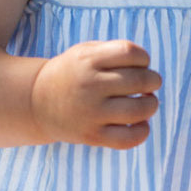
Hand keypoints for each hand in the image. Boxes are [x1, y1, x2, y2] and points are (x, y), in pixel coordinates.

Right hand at [31, 39, 160, 148]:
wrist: (36, 102)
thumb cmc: (72, 74)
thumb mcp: (85, 52)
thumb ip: (116, 53)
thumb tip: (150, 71)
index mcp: (88, 60)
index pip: (131, 53)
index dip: (144, 59)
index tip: (141, 65)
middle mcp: (89, 85)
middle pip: (140, 81)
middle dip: (153, 81)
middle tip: (150, 84)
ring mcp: (91, 113)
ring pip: (139, 110)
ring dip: (152, 105)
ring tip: (147, 102)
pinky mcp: (92, 136)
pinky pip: (129, 138)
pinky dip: (142, 131)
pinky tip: (140, 124)